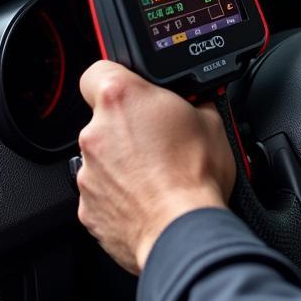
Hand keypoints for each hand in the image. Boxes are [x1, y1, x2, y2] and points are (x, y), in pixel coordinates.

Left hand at [76, 61, 235, 274]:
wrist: (183, 229)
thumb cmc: (196, 177)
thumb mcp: (213, 122)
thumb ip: (194, 105)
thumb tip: (196, 104)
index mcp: (122, 99)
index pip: (97, 71)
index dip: (118, 80)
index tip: (135, 93)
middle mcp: (96, 133)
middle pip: (105, 120)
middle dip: (131, 128)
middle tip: (163, 142)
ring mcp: (88, 173)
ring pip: (105, 159)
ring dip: (127, 164)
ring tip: (161, 177)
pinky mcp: (87, 207)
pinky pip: (104, 193)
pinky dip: (123, 195)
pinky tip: (151, 199)